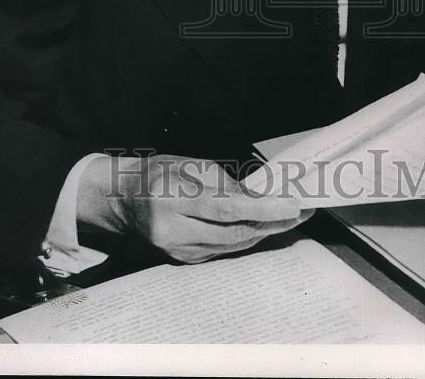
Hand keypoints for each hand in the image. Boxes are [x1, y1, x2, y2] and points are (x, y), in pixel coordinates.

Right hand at [77, 153, 309, 262]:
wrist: (123, 199)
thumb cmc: (158, 173)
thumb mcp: (189, 165)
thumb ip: (224, 182)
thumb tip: (260, 197)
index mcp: (170, 196)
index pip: (225, 207)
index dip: (262, 208)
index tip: (292, 204)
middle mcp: (172, 229)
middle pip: (233, 233)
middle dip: (272, 223)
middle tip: (301, 211)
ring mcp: (176, 250)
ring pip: (232, 246)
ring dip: (263, 231)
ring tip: (290, 217)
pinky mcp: (183, 260)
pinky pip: (223, 250)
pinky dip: (245, 237)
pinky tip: (263, 225)